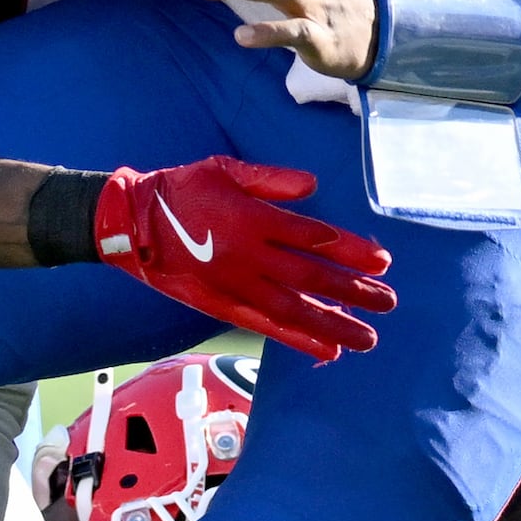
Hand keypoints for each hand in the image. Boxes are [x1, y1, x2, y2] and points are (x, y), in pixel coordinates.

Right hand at [92, 155, 395, 363]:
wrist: (131, 224)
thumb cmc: (182, 190)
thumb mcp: (226, 169)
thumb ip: (271, 179)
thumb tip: (313, 186)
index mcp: (254, 219)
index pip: (315, 239)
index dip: (352, 251)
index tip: (382, 261)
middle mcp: (250, 256)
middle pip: (313, 278)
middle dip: (355, 292)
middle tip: (389, 303)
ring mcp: (237, 285)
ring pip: (295, 310)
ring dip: (335, 325)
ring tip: (368, 338)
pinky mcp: (223, 306)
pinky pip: (267, 327)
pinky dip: (299, 339)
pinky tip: (327, 351)